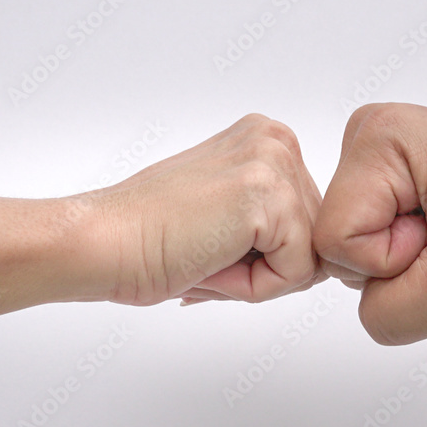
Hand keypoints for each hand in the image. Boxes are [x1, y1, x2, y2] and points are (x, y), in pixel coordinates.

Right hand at [83, 114, 324, 305]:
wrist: (101, 242)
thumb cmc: (148, 238)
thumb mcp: (228, 213)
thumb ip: (276, 221)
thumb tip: (325, 261)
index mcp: (267, 139)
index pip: (308, 222)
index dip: (264, 255)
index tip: (210, 242)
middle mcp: (277, 140)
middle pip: (315, 239)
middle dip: (266, 267)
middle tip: (204, 254)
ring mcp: (275, 165)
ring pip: (309, 260)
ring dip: (259, 279)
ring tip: (206, 256)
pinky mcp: (271, 198)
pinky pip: (297, 274)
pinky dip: (255, 288)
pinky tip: (209, 262)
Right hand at [313, 103, 426, 344]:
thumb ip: (386, 315)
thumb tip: (365, 304)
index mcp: (379, 137)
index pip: (335, 241)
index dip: (392, 262)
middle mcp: (372, 132)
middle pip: (339, 241)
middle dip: (400, 262)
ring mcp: (384, 152)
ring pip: (356, 246)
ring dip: (411, 261)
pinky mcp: (397, 172)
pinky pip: (375, 238)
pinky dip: (416, 252)